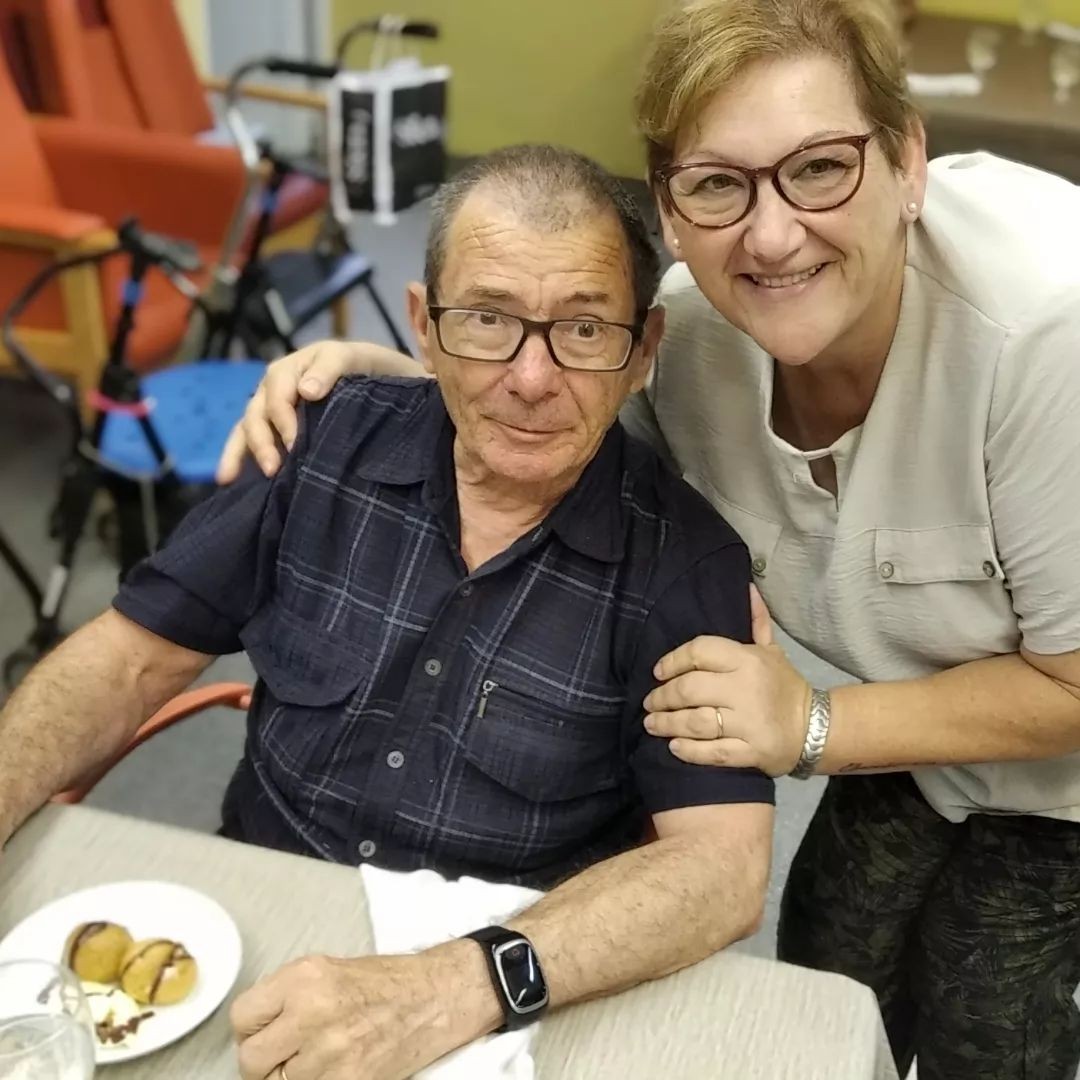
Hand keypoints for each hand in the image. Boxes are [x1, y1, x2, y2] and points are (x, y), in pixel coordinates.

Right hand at [215, 340, 416, 482]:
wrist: (385, 381)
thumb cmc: (368, 368)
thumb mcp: (355, 359)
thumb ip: (331, 368)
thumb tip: (306, 391)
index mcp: (292, 368)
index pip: (277, 392)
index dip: (283, 418)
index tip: (294, 444)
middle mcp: (277, 388)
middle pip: (257, 412)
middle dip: (260, 441)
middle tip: (273, 469)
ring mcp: (274, 410)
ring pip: (247, 428)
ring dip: (240, 452)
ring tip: (230, 478)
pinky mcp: (277, 431)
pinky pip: (249, 441)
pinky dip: (237, 458)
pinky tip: (227, 480)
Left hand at [230, 943, 497, 1079]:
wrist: (434, 997)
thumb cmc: (386, 982)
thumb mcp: (326, 970)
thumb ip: (286, 995)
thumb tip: (253, 1026)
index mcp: (304, 978)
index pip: (241, 1017)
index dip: (252, 1028)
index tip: (265, 1030)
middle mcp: (312, 1013)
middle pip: (252, 1059)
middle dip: (267, 1059)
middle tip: (290, 1050)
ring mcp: (330, 1053)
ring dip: (292, 1076)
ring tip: (320, 1056)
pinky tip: (335, 1067)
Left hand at [642, 586, 811, 776]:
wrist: (817, 727)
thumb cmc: (784, 685)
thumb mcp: (771, 649)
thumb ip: (756, 620)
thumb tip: (748, 587)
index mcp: (747, 659)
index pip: (700, 651)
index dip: (673, 660)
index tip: (658, 672)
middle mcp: (745, 689)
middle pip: (690, 689)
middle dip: (663, 697)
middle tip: (650, 703)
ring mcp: (749, 722)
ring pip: (697, 722)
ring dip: (668, 724)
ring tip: (652, 725)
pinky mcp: (752, 752)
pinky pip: (713, 753)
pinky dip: (690, 751)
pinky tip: (674, 747)